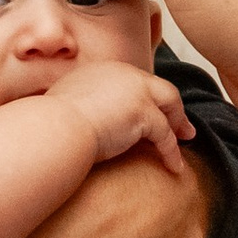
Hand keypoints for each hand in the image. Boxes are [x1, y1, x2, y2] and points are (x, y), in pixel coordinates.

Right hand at [48, 62, 192, 178]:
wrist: (55, 128)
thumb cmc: (52, 123)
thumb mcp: (65, 103)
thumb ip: (79, 103)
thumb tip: (78, 117)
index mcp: (105, 70)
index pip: (136, 82)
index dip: (148, 98)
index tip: (155, 112)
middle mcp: (124, 74)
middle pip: (159, 88)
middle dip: (173, 107)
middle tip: (182, 126)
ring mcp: (136, 91)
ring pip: (170, 104)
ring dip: (179, 124)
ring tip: (186, 140)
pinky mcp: (144, 113)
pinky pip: (166, 135)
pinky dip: (172, 152)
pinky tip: (175, 167)